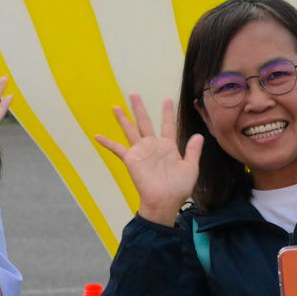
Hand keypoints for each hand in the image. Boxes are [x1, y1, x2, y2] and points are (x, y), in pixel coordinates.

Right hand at [94, 94, 201, 225]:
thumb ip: (193, 151)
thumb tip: (199, 135)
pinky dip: (107, 143)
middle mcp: (153, 146)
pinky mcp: (131, 159)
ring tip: (116, 107)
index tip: (167, 99)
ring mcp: (141, 151)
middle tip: (134, 94)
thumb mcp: (190, 168)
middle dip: (140, 108)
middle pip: (145, 122)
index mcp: (168, 146)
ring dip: (123, 119)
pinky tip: (97, 136)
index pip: (167, 125)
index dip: (167, 112)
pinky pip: (117, 148)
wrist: (164, 201)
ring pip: (130, 130)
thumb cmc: (178, 188)